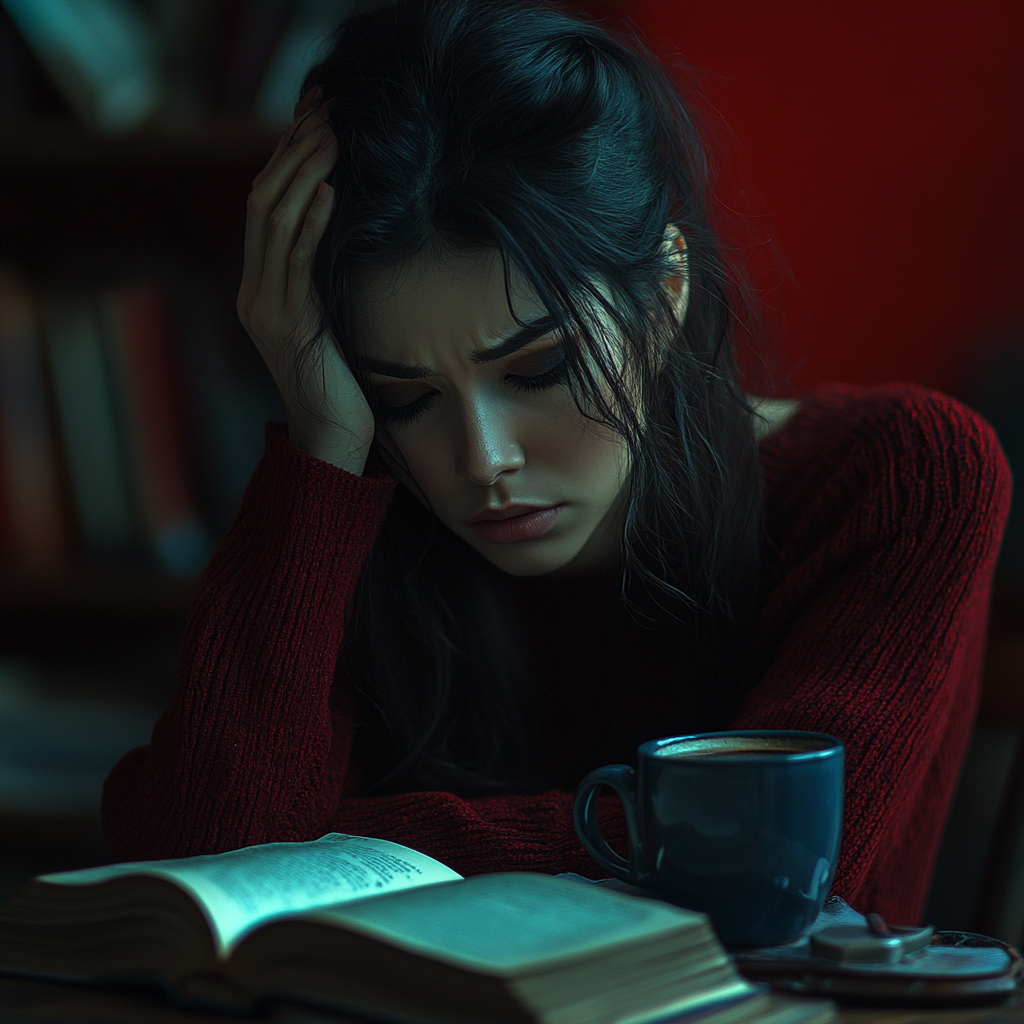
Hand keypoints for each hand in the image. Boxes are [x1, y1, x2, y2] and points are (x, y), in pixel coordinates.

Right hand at [237, 88, 374, 474]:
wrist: (331, 436)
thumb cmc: (341, 380)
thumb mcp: (327, 318)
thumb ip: (322, 279)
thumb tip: (345, 231)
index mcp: (260, 288)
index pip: (264, 207)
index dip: (286, 159)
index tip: (314, 119)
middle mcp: (254, 292)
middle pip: (262, 203)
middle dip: (292, 153)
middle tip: (324, 113)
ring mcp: (265, 308)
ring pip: (272, 223)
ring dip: (303, 174)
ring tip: (330, 137)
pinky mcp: (289, 325)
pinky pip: (296, 263)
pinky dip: (311, 222)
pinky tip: (330, 192)